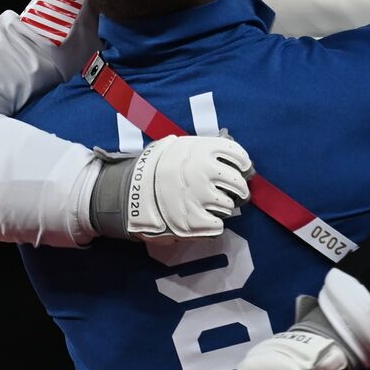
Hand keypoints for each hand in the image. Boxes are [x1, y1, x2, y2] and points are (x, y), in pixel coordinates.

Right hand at [90, 135, 252, 240]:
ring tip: (210, 206)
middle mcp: (204, 172)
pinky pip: (218, 226)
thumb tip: (227, 144)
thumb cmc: (153, 169)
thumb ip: (201, 148)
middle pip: (238, 183)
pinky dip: (214, 225)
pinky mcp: (193, 222)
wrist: (127, 193)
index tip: (242, 169)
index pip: (237, 154)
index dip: (243, 164)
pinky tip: (205, 219)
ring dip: (223, 207)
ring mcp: (200, 197)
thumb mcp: (176, 147)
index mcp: (201, 150)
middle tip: (233, 193)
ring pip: (229, 206)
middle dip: (238, 190)